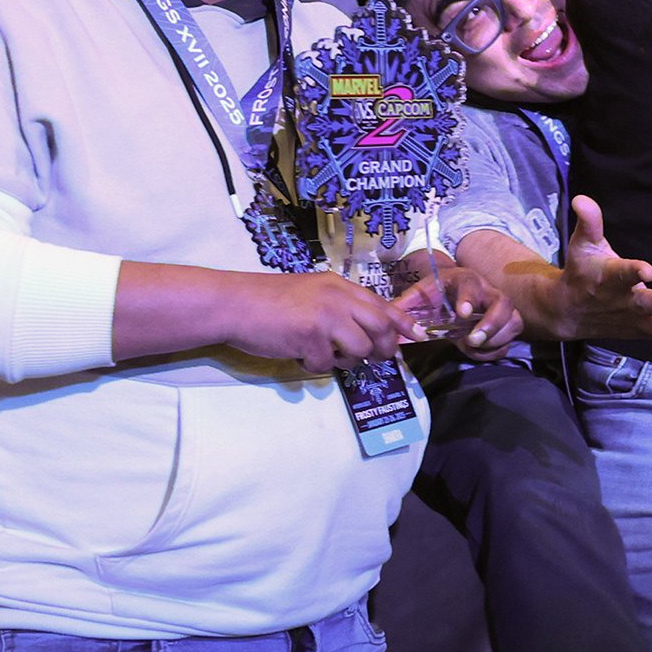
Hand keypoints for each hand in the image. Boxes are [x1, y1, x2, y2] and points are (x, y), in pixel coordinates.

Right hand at [225, 271, 418, 371]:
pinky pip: (326, 365)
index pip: (381, 305)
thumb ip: (339, 306)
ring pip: (358, 350)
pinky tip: (297, 353)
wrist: (234, 303)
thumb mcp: (311, 293)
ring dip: (344, 359)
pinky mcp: (311, 337)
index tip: (417, 335)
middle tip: (374, 358)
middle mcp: (338, 298)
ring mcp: (326, 317)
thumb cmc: (268, 300)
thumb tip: (365, 329)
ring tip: (321, 352)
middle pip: (380, 328)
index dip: (402, 323)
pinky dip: (313, 366)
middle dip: (383, 348)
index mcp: (339, 285)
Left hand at [394, 258, 521, 358]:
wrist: (458, 290)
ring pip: (513, 323)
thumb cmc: (440, 291)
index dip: (469, 298)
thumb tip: (387, 320)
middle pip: (504, 304)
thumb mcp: (421, 293)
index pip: (472, 285)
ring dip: (495, 339)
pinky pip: (509, 341)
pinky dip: (495, 350)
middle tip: (473, 339)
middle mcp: (488, 292)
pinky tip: (478, 351)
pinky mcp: (506, 325)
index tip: (462, 313)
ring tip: (473, 346)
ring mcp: (501, 309)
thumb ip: (405, 305)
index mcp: (466, 280)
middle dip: (491, 324)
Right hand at [553, 196, 651, 359]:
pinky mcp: (648, 331)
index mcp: (611, 278)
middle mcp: (625, 301)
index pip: (623, 273)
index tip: (648, 270)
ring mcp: (638, 320)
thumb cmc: (582, 272)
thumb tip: (582, 198)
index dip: (635, 271)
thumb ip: (589, 222)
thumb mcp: (582, 245)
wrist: (569, 312)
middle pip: (645, 305)